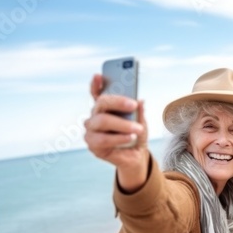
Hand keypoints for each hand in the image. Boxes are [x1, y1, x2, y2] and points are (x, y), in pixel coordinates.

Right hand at [84, 74, 149, 191]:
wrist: (136, 157)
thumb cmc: (136, 135)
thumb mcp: (141, 121)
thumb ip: (139, 111)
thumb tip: (141, 100)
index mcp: (105, 108)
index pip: (97, 93)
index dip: (95, 84)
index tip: (99, 75)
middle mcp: (95, 117)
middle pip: (101, 103)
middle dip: (118, 102)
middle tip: (134, 105)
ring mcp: (91, 131)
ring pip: (102, 121)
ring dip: (122, 124)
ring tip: (138, 128)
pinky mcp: (93, 145)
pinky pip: (103, 139)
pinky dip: (119, 138)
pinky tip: (130, 137)